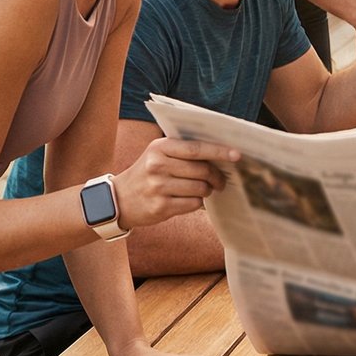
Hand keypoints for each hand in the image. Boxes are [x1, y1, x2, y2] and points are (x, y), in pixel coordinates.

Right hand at [111, 137, 239, 230]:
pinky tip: (192, 200)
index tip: (237, 155)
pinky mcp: (161, 207)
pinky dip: (198, 203)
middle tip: (222, 181)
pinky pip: (193, 204)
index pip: (196, 148)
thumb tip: (221, 154)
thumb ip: (184, 151)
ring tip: (205, 189)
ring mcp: (158, 187)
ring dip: (208, 190)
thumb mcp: (158, 155)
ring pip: (200, 188)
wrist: (119, 199)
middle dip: (217, 176)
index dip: (219, 152)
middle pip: (202, 170)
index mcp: (160, 148)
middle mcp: (157, 165)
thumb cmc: (147, 173)